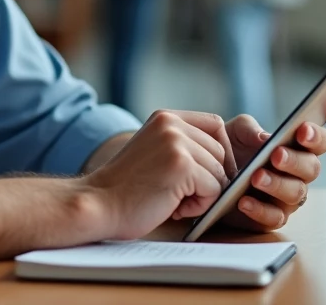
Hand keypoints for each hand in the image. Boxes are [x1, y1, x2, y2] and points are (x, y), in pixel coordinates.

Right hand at [84, 110, 237, 240]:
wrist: (98, 204)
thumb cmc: (126, 189)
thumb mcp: (155, 152)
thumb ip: (183, 146)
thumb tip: (228, 161)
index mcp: (165, 117)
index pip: (215, 126)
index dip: (221, 153)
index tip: (212, 175)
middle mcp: (172, 124)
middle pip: (221, 151)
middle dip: (211, 178)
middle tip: (181, 195)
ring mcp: (177, 143)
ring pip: (220, 172)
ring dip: (204, 195)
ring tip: (173, 201)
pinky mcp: (181, 165)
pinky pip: (214, 189)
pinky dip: (199, 205)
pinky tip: (173, 207)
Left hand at [219, 103, 325, 231]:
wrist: (208, 174)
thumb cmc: (230, 149)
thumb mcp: (236, 131)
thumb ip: (250, 129)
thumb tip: (266, 139)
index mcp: (296, 148)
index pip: (320, 142)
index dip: (317, 136)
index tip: (303, 130)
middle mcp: (298, 174)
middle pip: (312, 168)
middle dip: (295, 161)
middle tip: (277, 155)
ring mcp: (287, 198)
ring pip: (296, 194)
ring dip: (277, 184)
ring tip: (256, 177)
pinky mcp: (271, 218)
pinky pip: (275, 218)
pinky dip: (259, 209)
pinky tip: (244, 200)